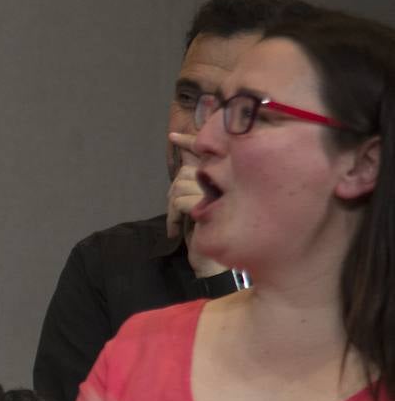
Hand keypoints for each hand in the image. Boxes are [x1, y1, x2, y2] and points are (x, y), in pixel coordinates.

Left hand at [165, 134, 226, 276]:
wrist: (217, 263)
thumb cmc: (209, 234)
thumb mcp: (198, 205)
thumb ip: (193, 182)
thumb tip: (182, 157)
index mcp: (228, 178)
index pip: (206, 152)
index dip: (189, 142)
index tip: (173, 137)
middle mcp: (229, 181)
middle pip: (185, 172)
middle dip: (173, 191)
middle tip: (175, 213)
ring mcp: (223, 192)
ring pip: (180, 185)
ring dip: (171, 207)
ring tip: (177, 223)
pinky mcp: (211, 205)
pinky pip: (180, 200)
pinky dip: (172, 215)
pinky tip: (175, 231)